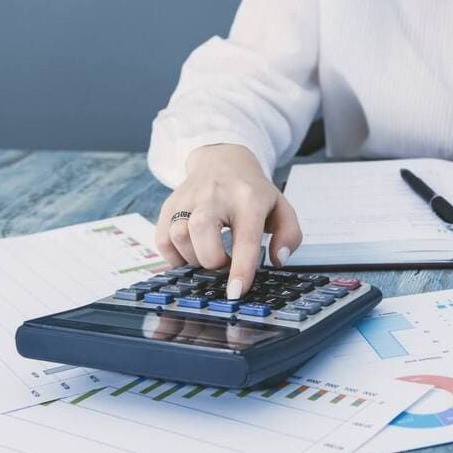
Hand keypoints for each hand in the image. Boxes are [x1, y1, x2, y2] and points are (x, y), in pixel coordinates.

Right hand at [155, 144, 301, 298]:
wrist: (223, 160)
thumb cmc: (253, 192)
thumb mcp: (281, 208)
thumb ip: (289, 235)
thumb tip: (277, 260)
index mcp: (248, 199)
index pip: (244, 238)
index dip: (240, 269)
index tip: (235, 292)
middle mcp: (215, 195)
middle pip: (201, 232)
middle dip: (212, 260)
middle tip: (225, 263)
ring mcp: (188, 198)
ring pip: (178, 236)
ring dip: (194, 258)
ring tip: (210, 255)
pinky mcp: (169, 205)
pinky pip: (162, 240)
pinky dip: (175, 256)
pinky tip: (192, 253)